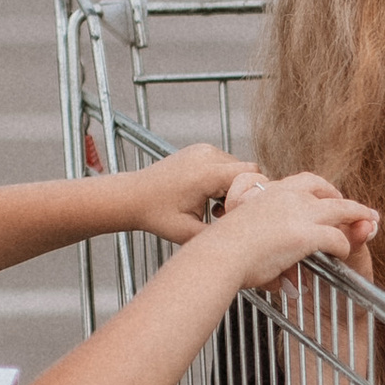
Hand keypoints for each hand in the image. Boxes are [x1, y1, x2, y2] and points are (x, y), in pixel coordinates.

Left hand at [124, 143, 253, 242]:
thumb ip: (220, 233)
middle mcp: (207, 155)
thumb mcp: (188, 233)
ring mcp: (204, 150)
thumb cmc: (156, 215)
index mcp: (206, 173)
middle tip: (226, 214)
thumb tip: (246, 235)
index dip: (251, 196)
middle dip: (243, 193)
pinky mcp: (201, 150)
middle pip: (247, 171)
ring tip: (215, 207)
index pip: (251, 175)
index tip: (236, 214)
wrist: (133, 196)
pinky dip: (224, 180)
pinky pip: (226, 163)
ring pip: (238, 167)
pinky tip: (210, 197)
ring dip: (233, 187)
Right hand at [209, 168, 379, 291]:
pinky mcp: (305, 234)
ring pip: (340, 208)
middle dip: (342, 197)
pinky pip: (336, 237)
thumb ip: (258, 237)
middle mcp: (285, 195)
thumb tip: (266, 257)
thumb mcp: (240, 232)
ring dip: (357, 215)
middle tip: (357, 207)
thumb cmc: (221, 251)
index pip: (300, 182)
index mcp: (267, 191)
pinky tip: (345, 252)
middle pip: (323, 188)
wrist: (219, 257)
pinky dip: (344, 245)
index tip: (326, 199)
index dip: (318, 191)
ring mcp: (297, 212)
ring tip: (369, 222)